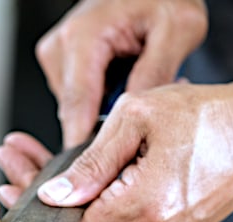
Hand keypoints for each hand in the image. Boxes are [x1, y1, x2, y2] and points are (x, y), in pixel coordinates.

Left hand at [0, 56, 232, 221]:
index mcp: (145, 207)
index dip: (33, 209)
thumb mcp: (136, 119)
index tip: (8, 187)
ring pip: (102, 217)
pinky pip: (124, 216)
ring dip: (73, 189)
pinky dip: (102, 194)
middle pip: (81, 220)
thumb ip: (90, 162)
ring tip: (49, 154)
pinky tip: (88, 168)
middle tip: (18, 157)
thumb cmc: (209, 115)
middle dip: (45, 187)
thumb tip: (54, 196)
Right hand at [36, 0, 206, 146]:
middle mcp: (60, 48)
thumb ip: (153, 76)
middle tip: (142, 122)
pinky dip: (100, 98)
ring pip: (76, 108)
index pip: (78, 107)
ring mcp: (55, 56)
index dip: (86, 147)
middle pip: (75, 112)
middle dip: (105, 124)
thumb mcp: (176, 31)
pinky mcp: (58, 62)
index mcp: (83, 38)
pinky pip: (77, 97)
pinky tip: (121, 82)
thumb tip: (131, 124)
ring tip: (135, 88)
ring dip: (104, 110)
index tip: (96, 178)